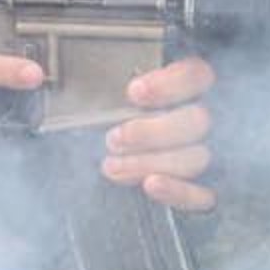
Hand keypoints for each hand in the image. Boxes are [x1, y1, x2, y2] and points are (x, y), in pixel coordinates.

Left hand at [101, 56, 215, 212]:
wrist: (124, 163)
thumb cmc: (113, 117)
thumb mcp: (110, 88)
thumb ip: (109, 75)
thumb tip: (58, 74)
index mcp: (192, 85)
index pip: (198, 75)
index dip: (170, 84)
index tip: (133, 93)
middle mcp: (207, 118)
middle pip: (198, 121)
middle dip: (152, 132)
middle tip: (114, 139)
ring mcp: (212, 155)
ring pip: (196, 157)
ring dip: (150, 162)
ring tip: (111, 165)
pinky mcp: (209, 190)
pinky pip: (206, 195)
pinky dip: (179, 192)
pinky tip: (151, 185)